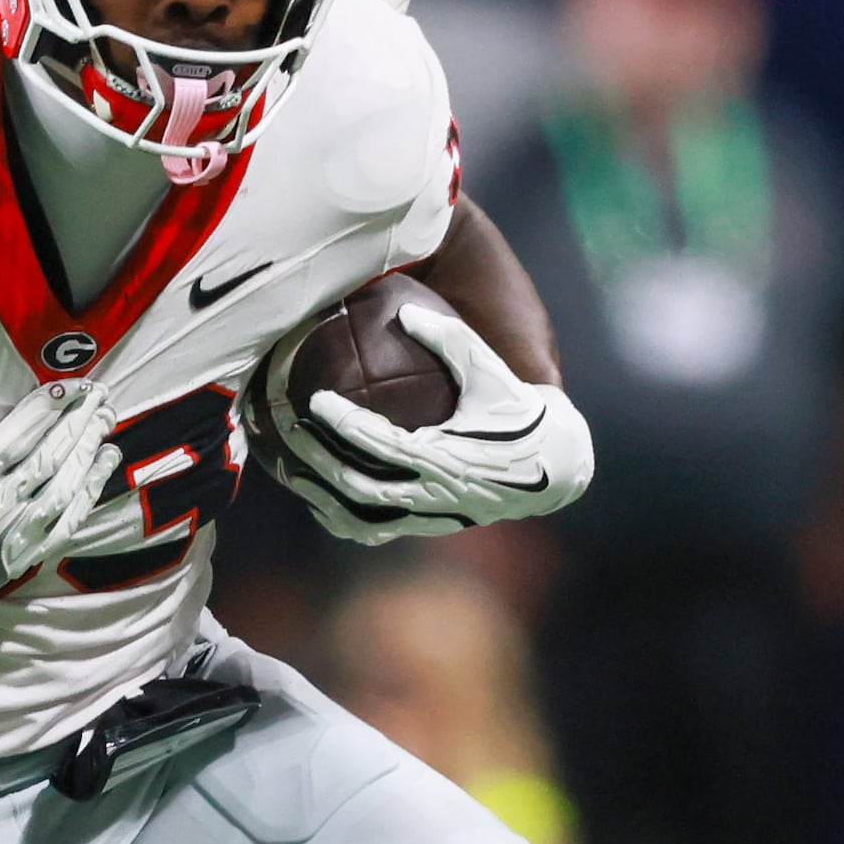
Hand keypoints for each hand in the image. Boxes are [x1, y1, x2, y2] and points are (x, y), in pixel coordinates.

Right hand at [0, 386, 120, 596]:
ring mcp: (16, 530)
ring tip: (107, 420)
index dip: (50, 406)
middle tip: (102, 394)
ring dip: (90, 449)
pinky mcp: (25, 554)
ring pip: (66, 484)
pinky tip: (105, 465)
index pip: (18, 432)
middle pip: (51, 453)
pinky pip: (68, 520)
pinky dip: (92, 491)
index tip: (73, 385)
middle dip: (80, 420)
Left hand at [272, 305, 594, 542]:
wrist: (554, 466)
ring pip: (363, 519)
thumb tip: (407, 311)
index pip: (381, 443)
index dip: (343, 423)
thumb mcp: (492, 371)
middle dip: (317, 459)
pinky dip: (344, 520)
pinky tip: (320, 501)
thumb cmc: (518, 412)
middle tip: (289, 431)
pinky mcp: (429, 526)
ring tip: (291, 473)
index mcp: (448, 456)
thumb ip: (451, 339)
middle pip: (359, 484)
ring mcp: (431, 516)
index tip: (315, 400)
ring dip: (323, 498)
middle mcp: (435, 493)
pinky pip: (376, 532)